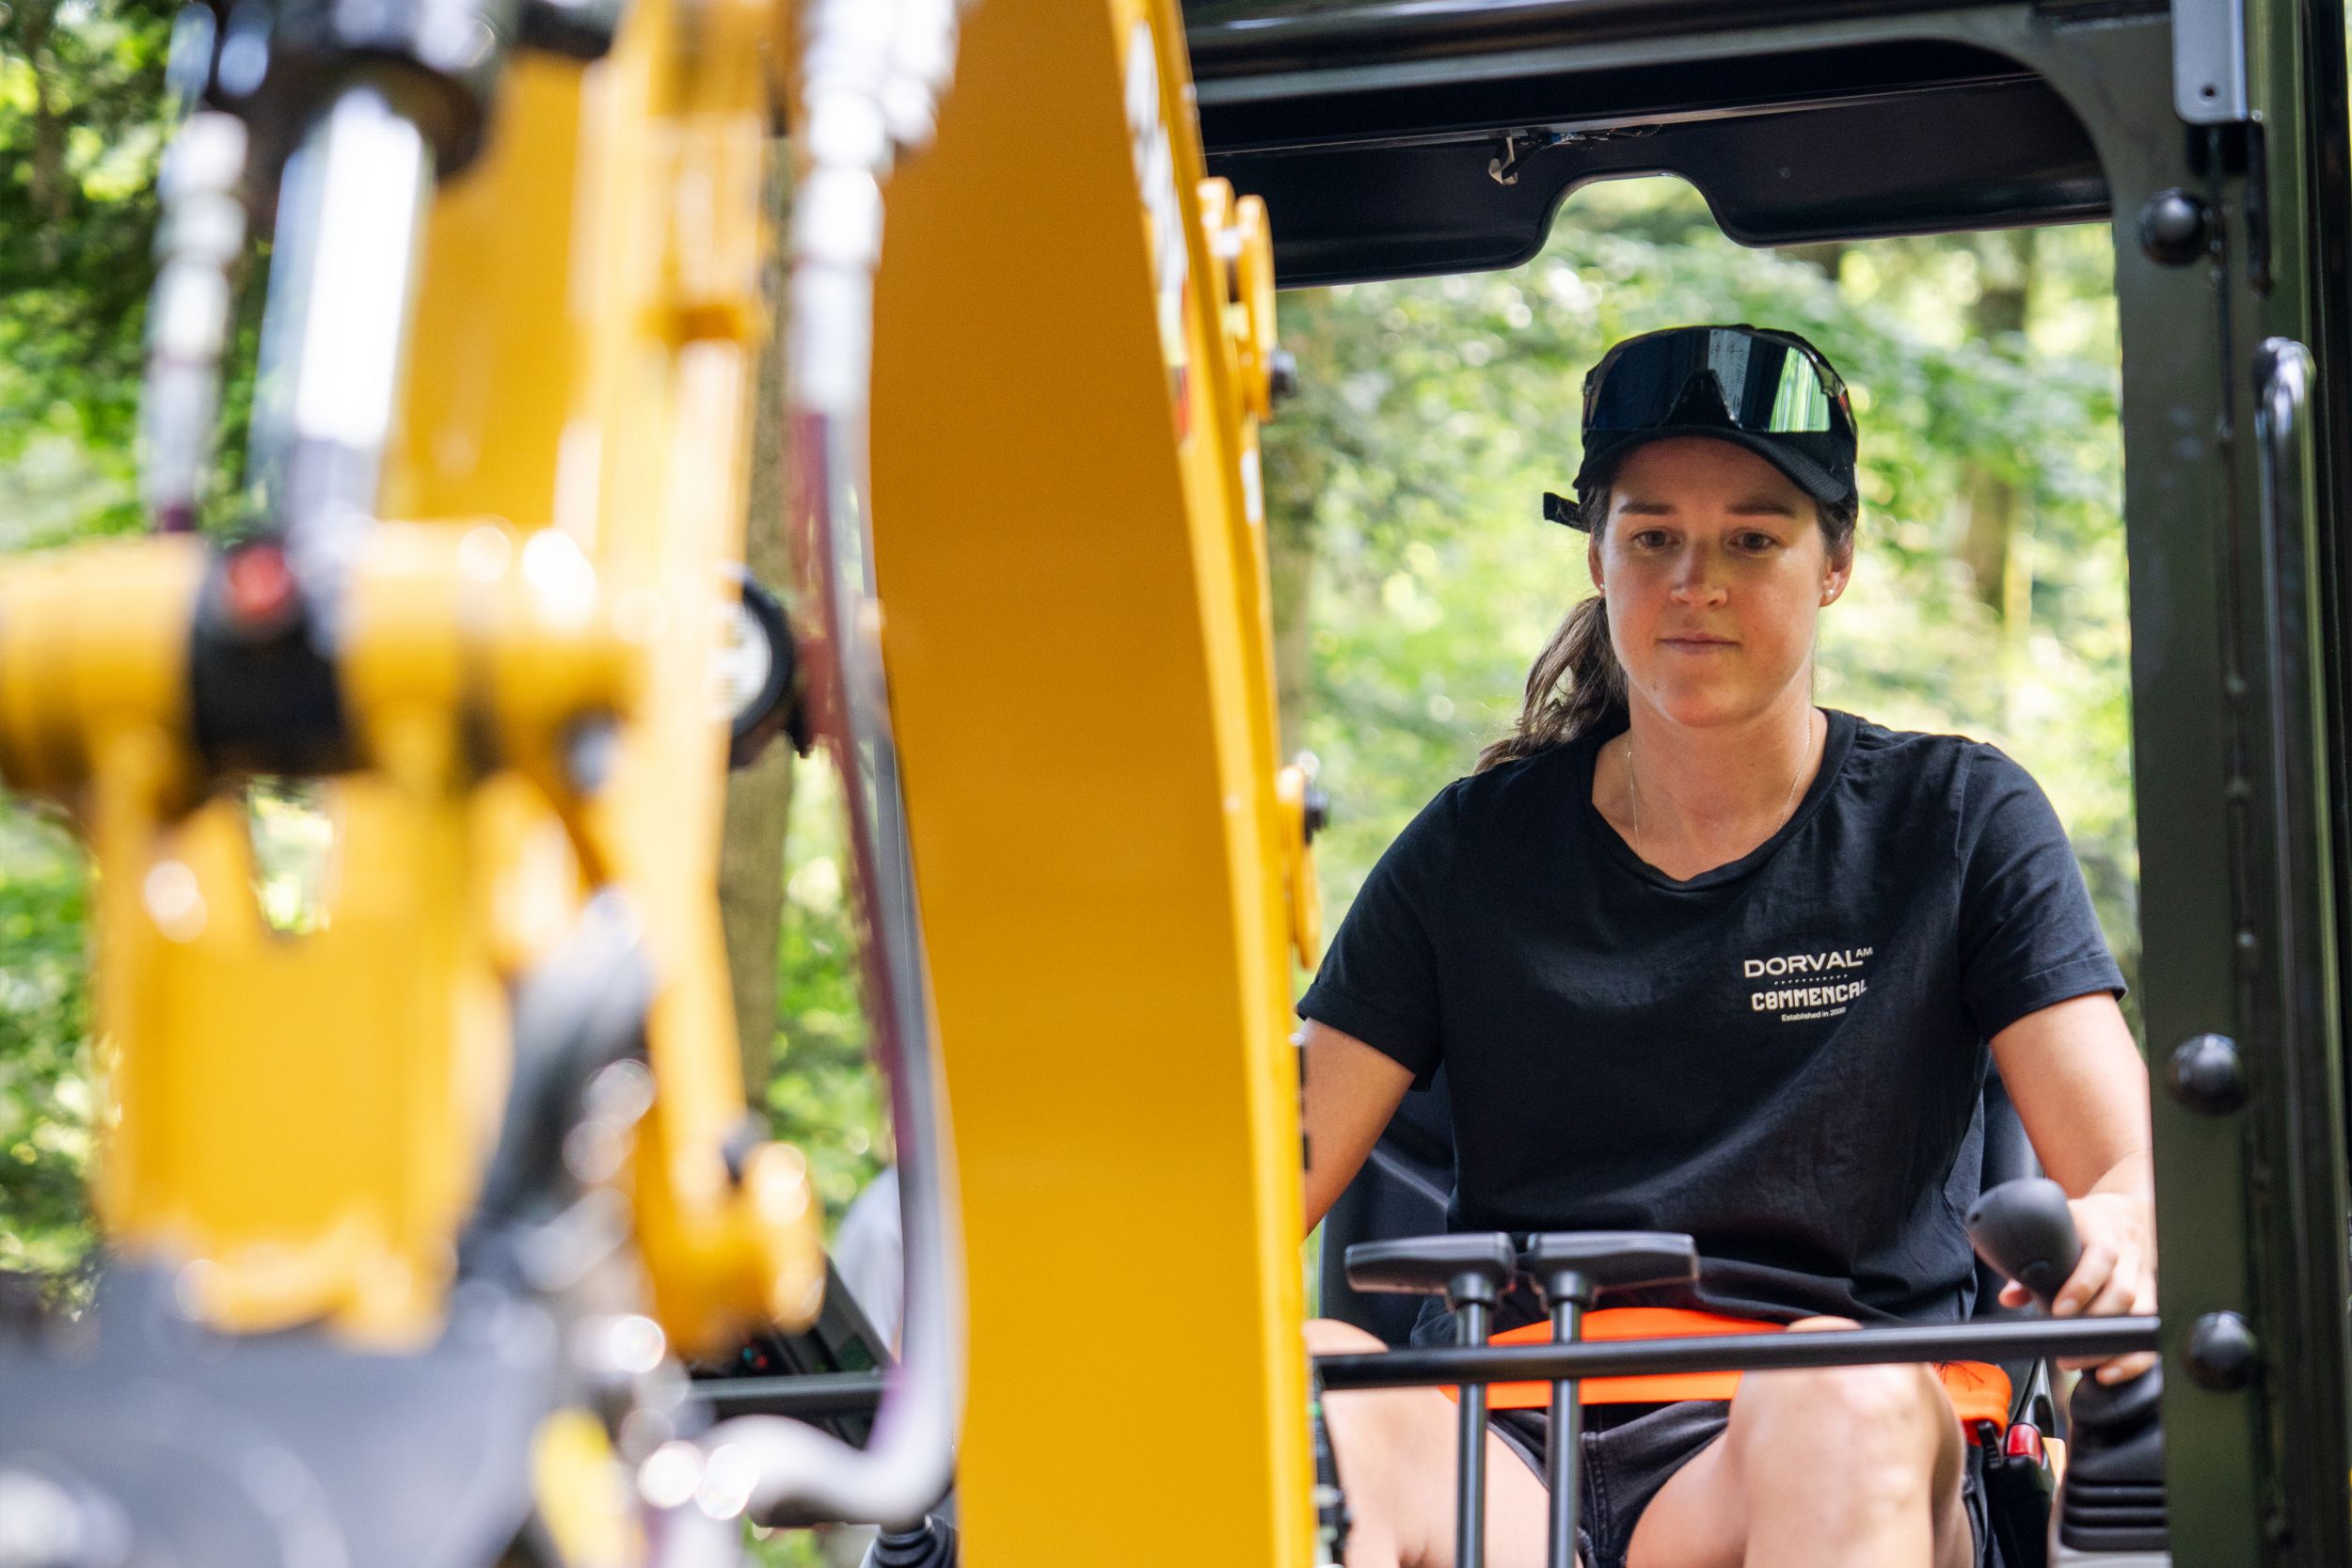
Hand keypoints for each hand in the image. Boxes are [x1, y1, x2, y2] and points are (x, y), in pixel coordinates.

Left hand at [1998, 1189, 2156, 1382]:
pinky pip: (2152, 1331)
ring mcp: (2146, 1278)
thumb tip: (2009, 1297)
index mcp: (2103, 1233)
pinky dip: (2135, 1357)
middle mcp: (2130, 1256)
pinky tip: (2112, 1371)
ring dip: (2114, 1346)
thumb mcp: (2058, 1228)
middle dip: (2095, 1324)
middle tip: (2066, 1347)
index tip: (2059, 1310)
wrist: (2128, 1211)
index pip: (2101, 1257)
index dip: (2081, 1286)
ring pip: (2143, 1316)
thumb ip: (2032, 1261)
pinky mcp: (2155, 1298)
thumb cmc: (2086, 1223)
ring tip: (2084, 1364)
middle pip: (2124, 1293)